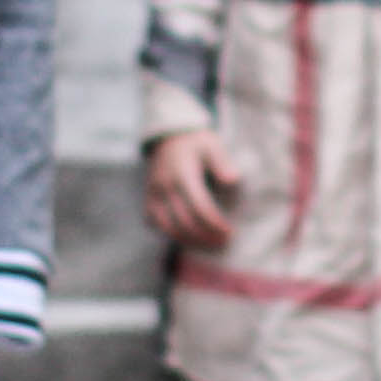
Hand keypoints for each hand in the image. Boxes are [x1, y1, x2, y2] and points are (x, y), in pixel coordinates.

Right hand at [145, 128, 239, 254]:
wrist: (169, 135)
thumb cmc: (196, 142)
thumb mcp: (212, 145)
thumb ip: (222, 162)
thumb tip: (232, 180)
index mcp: (183, 174)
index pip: (200, 207)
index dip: (215, 224)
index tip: (229, 232)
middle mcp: (165, 185)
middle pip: (184, 221)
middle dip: (205, 236)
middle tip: (223, 242)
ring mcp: (153, 192)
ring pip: (167, 226)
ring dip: (188, 240)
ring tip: (207, 244)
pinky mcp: (148, 196)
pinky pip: (152, 221)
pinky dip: (168, 232)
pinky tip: (186, 236)